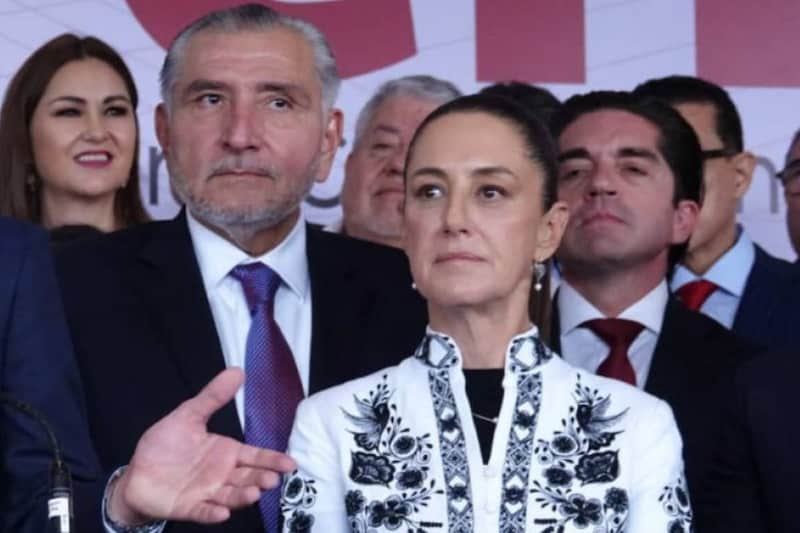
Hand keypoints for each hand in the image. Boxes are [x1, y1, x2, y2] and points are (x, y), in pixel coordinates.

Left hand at [108, 367, 295, 524]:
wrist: (137, 472)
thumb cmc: (166, 445)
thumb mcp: (189, 415)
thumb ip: (213, 396)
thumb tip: (237, 371)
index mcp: (226, 453)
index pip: (255, 456)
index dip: (272, 460)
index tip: (290, 463)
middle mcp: (222, 474)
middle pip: (248, 477)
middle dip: (261, 479)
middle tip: (272, 480)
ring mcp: (207, 493)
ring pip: (231, 496)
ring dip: (243, 496)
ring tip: (254, 494)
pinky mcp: (189, 507)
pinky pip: (204, 512)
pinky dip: (213, 513)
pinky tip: (222, 512)